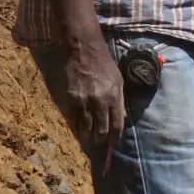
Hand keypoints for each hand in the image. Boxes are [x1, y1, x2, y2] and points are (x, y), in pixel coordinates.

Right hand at [63, 35, 125, 149]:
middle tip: (99, 139)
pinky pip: (73, 118)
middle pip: (100, 129)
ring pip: (85, 128)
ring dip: (87, 135)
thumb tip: (122, 118)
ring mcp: (84, 101)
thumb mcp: (119, 81)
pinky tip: (78, 127)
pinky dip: (76, 126)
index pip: (117, 124)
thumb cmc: (105, 66)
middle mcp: (100, 102)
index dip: (115, 136)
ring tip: (88, 136)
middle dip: (100, 138)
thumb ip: (120, 100)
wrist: (84, 52)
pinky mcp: (71, 99)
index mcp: (114, 97)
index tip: (113, 141)